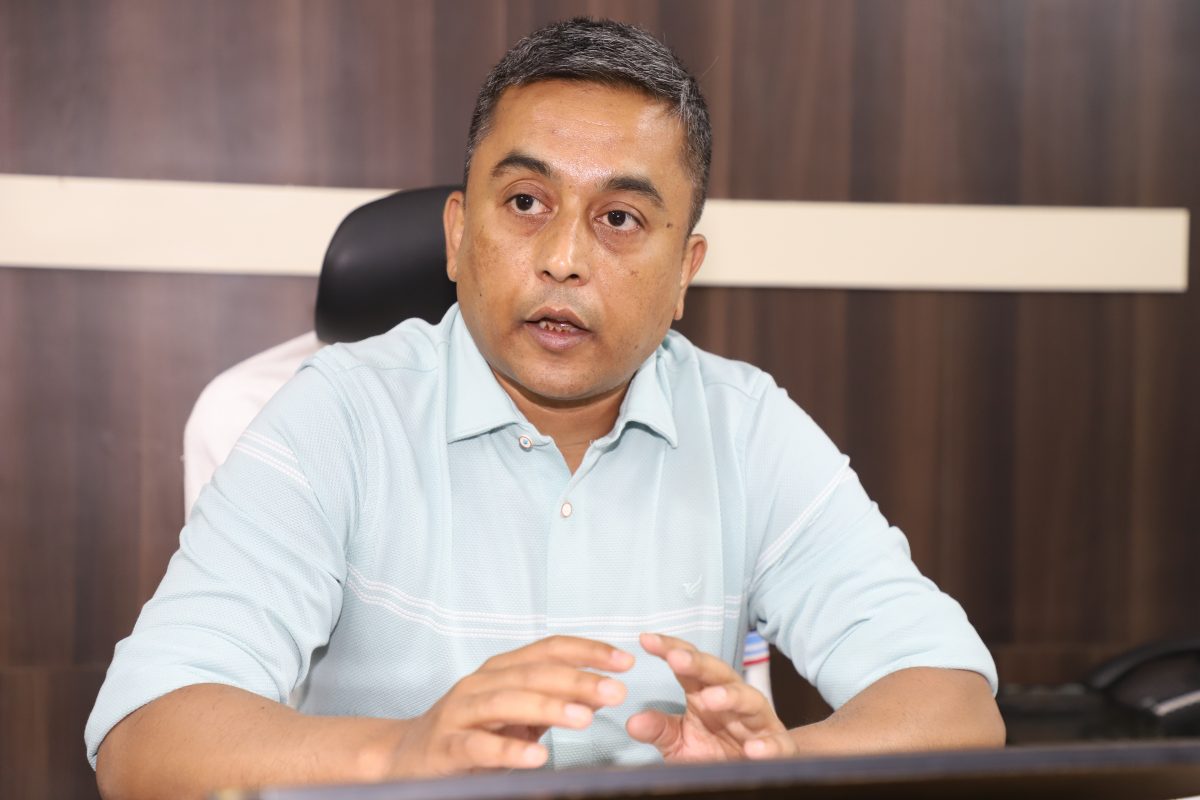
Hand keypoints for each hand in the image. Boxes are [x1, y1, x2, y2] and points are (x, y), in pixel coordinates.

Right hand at [388, 635, 632, 776]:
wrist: (404, 756)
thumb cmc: (469, 733)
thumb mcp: (516, 713)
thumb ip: (553, 699)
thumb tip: (602, 689)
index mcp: (500, 669)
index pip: (548, 649)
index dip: (588, 651)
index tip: (625, 660)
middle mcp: (480, 683)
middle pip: (533, 674)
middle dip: (578, 680)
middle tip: (616, 691)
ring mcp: (460, 713)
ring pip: (508, 702)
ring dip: (549, 708)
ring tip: (584, 718)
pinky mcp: (446, 747)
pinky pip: (479, 746)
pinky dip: (510, 751)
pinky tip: (538, 757)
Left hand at [625, 632, 795, 761]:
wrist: (754, 775)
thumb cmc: (715, 753)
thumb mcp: (680, 743)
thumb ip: (660, 730)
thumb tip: (633, 721)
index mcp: (705, 693)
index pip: (688, 665)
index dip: (670, 650)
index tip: (646, 639)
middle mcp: (733, 700)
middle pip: (717, 673)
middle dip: (698, 663)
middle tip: (676, 658)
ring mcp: (757, 721)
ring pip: (748, 700)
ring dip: (730, 696)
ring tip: (711, 699)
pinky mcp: (778, 747)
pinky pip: (777, 743)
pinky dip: (768, 746)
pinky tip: (754, 749)